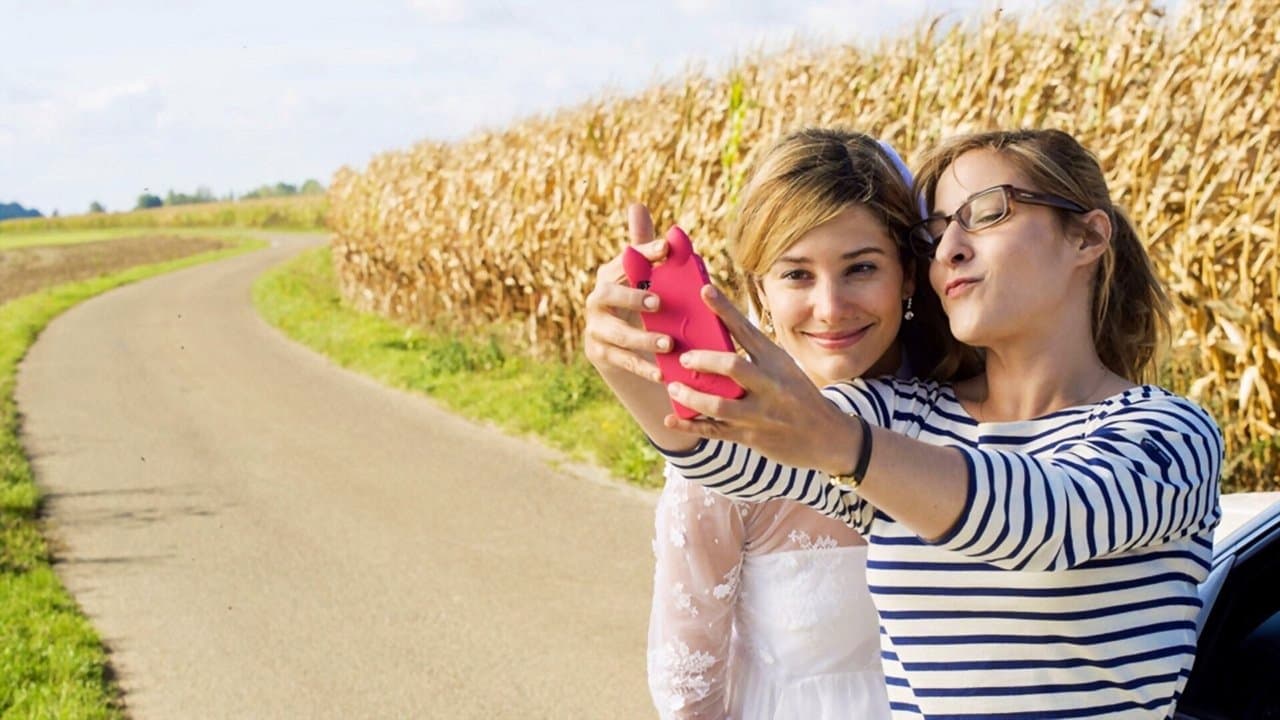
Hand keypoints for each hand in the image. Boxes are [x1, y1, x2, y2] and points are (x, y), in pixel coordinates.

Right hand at [583, 203, 672, 382]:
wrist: (620, 344)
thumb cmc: (638, 300)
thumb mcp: (643, 277)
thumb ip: (644, 248)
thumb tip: (637, 205)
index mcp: (610, 276)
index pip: (624, 260)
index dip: (644, 253)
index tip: (666, 248)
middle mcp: (597, 300)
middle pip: (607, 294)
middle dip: (631, 298)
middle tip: (659, 302)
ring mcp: (596, 328)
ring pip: (618, 334)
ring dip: (643, 338)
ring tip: (669, 343)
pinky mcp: (600, 353)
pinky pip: (622, 361)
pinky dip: (642, 367)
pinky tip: (662, 373)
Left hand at [663, 284, 858, 474]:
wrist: (829, 436)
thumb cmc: (799, 396)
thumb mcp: (786, 369)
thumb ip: (757, 357)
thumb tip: (717, 338)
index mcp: (776, 361)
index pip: (746, 330)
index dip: (723, 309)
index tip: (704, 291)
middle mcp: (769, 385)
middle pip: (732, 366)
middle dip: (703, 360)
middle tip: (683, 357)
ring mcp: (760, 413)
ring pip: (718, 404)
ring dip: (691, 395)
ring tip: (673, 386)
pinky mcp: (752, 437)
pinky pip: (715, 431)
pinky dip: (690, 426)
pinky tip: (672, 419)